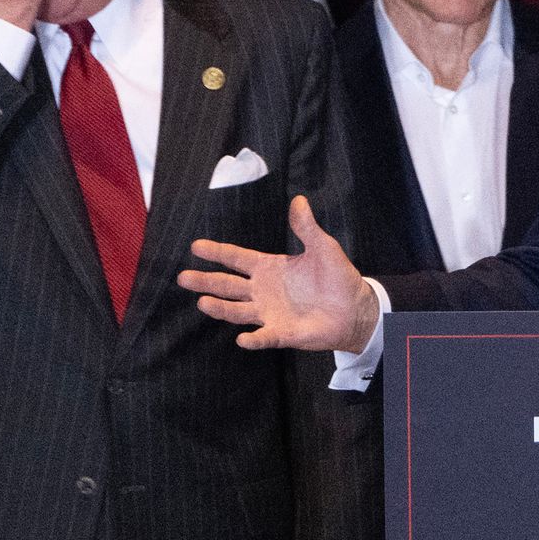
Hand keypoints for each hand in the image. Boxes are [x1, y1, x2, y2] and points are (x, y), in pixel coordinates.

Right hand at [181, 196, 379, 352]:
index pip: (237, 259)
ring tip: (203, 302)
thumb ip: (306, 228)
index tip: (196, 246)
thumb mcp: (323, 248)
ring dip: (221, 308)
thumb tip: (299, 200)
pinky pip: (265, 337)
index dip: (217, 252)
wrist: (355, 308)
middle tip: (183, 277)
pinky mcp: (283, 333)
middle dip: (206, 281)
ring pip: (238, 311)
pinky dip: (254, 339)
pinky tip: (242, 339)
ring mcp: (270, 313)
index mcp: (269, 268)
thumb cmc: (337, 277)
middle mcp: (263, 291)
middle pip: (228, 285)